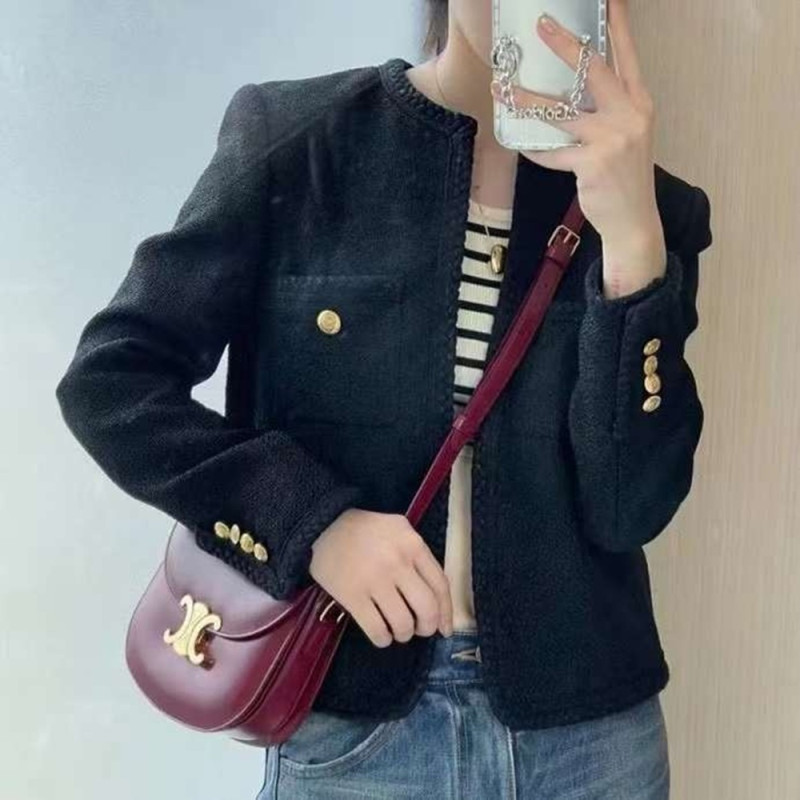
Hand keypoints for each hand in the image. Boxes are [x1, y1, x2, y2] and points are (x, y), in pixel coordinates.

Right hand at [309, 507, 453, 646]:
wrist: (323, 526)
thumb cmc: (364, 530)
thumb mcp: (398, 529)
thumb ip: (418, 556)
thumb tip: (437, 598)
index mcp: (413, 544)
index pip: (440, 585)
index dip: (446, 612)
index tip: (444, 628)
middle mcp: (398, 562)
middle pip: (427, 609)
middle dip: (427, 627)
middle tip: (419, 630)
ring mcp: (375, 580)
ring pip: (403, 623)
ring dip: (403, 634)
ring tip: (397, 630)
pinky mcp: (353, 596)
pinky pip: (377, 630)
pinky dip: (383, 639)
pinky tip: (381, 634)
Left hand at [490, 0, 666, 297]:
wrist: (633, 222)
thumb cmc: (625, 178)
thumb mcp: (628, 136)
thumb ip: (610, 110)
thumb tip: (574, 90)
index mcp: (640, 103)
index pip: (627, 55)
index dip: (617, 25)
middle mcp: (631, 115)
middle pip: (596, 70)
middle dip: (567, 44)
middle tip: (541, 24)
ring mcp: (613, 140)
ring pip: (562, 112)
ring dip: (529, 100)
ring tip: (504, 89)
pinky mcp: (593, 165)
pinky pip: (554, 152)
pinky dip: (535, 149)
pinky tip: (519, 143)